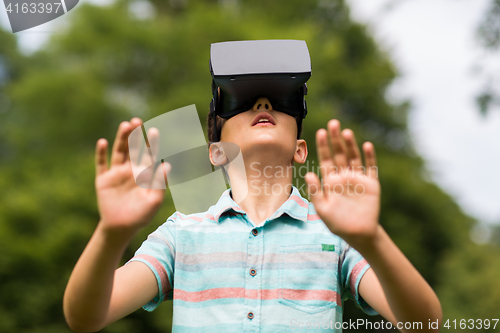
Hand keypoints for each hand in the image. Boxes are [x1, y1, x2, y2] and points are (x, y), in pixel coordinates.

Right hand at [95, 118, 169, 236]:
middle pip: (133, 148)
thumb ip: (160, 183)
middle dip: (136, 135)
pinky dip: (100, 153)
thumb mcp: (153, 200)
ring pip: (119, 152)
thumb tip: (167, 164)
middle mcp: (131, 170)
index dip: (151, 142)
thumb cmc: (141, 215)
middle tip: (137, 120)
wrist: (121, 228)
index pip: (149, 154)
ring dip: (121, 138)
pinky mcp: (103, 179)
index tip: (154, 130)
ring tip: (125, 125)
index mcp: (144, 174)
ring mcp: (116, 173)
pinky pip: (101, 164)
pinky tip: (103, 142)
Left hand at [305, 119, 379, 247]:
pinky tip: (366, 145)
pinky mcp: (371, 184)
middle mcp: (343, 176)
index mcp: (330, 180)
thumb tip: (308, 174)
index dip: (323, 146)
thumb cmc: (337, 223)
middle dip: (336, 139)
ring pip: (354, 157)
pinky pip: (370, 167)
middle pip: (339, 154)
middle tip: (333, 123)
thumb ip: (316, 191)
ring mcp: (357, 179)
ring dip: (351, 145)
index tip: (320, 132)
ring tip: (346, 132)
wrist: (358, 234)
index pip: (326, 159)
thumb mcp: (322, 208)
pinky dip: (369, 157)